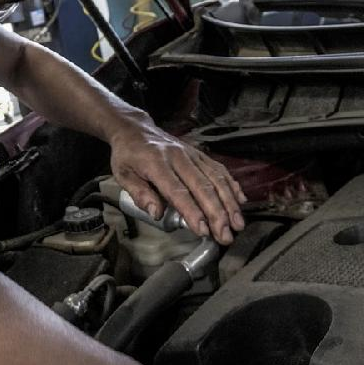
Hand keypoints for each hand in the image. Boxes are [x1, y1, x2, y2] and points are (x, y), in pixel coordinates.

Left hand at [108, 120, 246, 243]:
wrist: (136, 129)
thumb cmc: (129, 155)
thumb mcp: (123, 174)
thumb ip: (139, 194)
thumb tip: (156, 214)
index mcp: (156, 163)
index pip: (178, 191)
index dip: (192, 212)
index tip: (202, 230)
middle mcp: (178, 157)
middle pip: (203, 187)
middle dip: (217, 213)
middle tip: (225, 235)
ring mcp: (192, 154)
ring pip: (216, 178)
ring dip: (229, 202)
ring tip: (238, 223)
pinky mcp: (200, 154)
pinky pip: (219, 169)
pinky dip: (232, 185)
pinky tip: (240, 201)